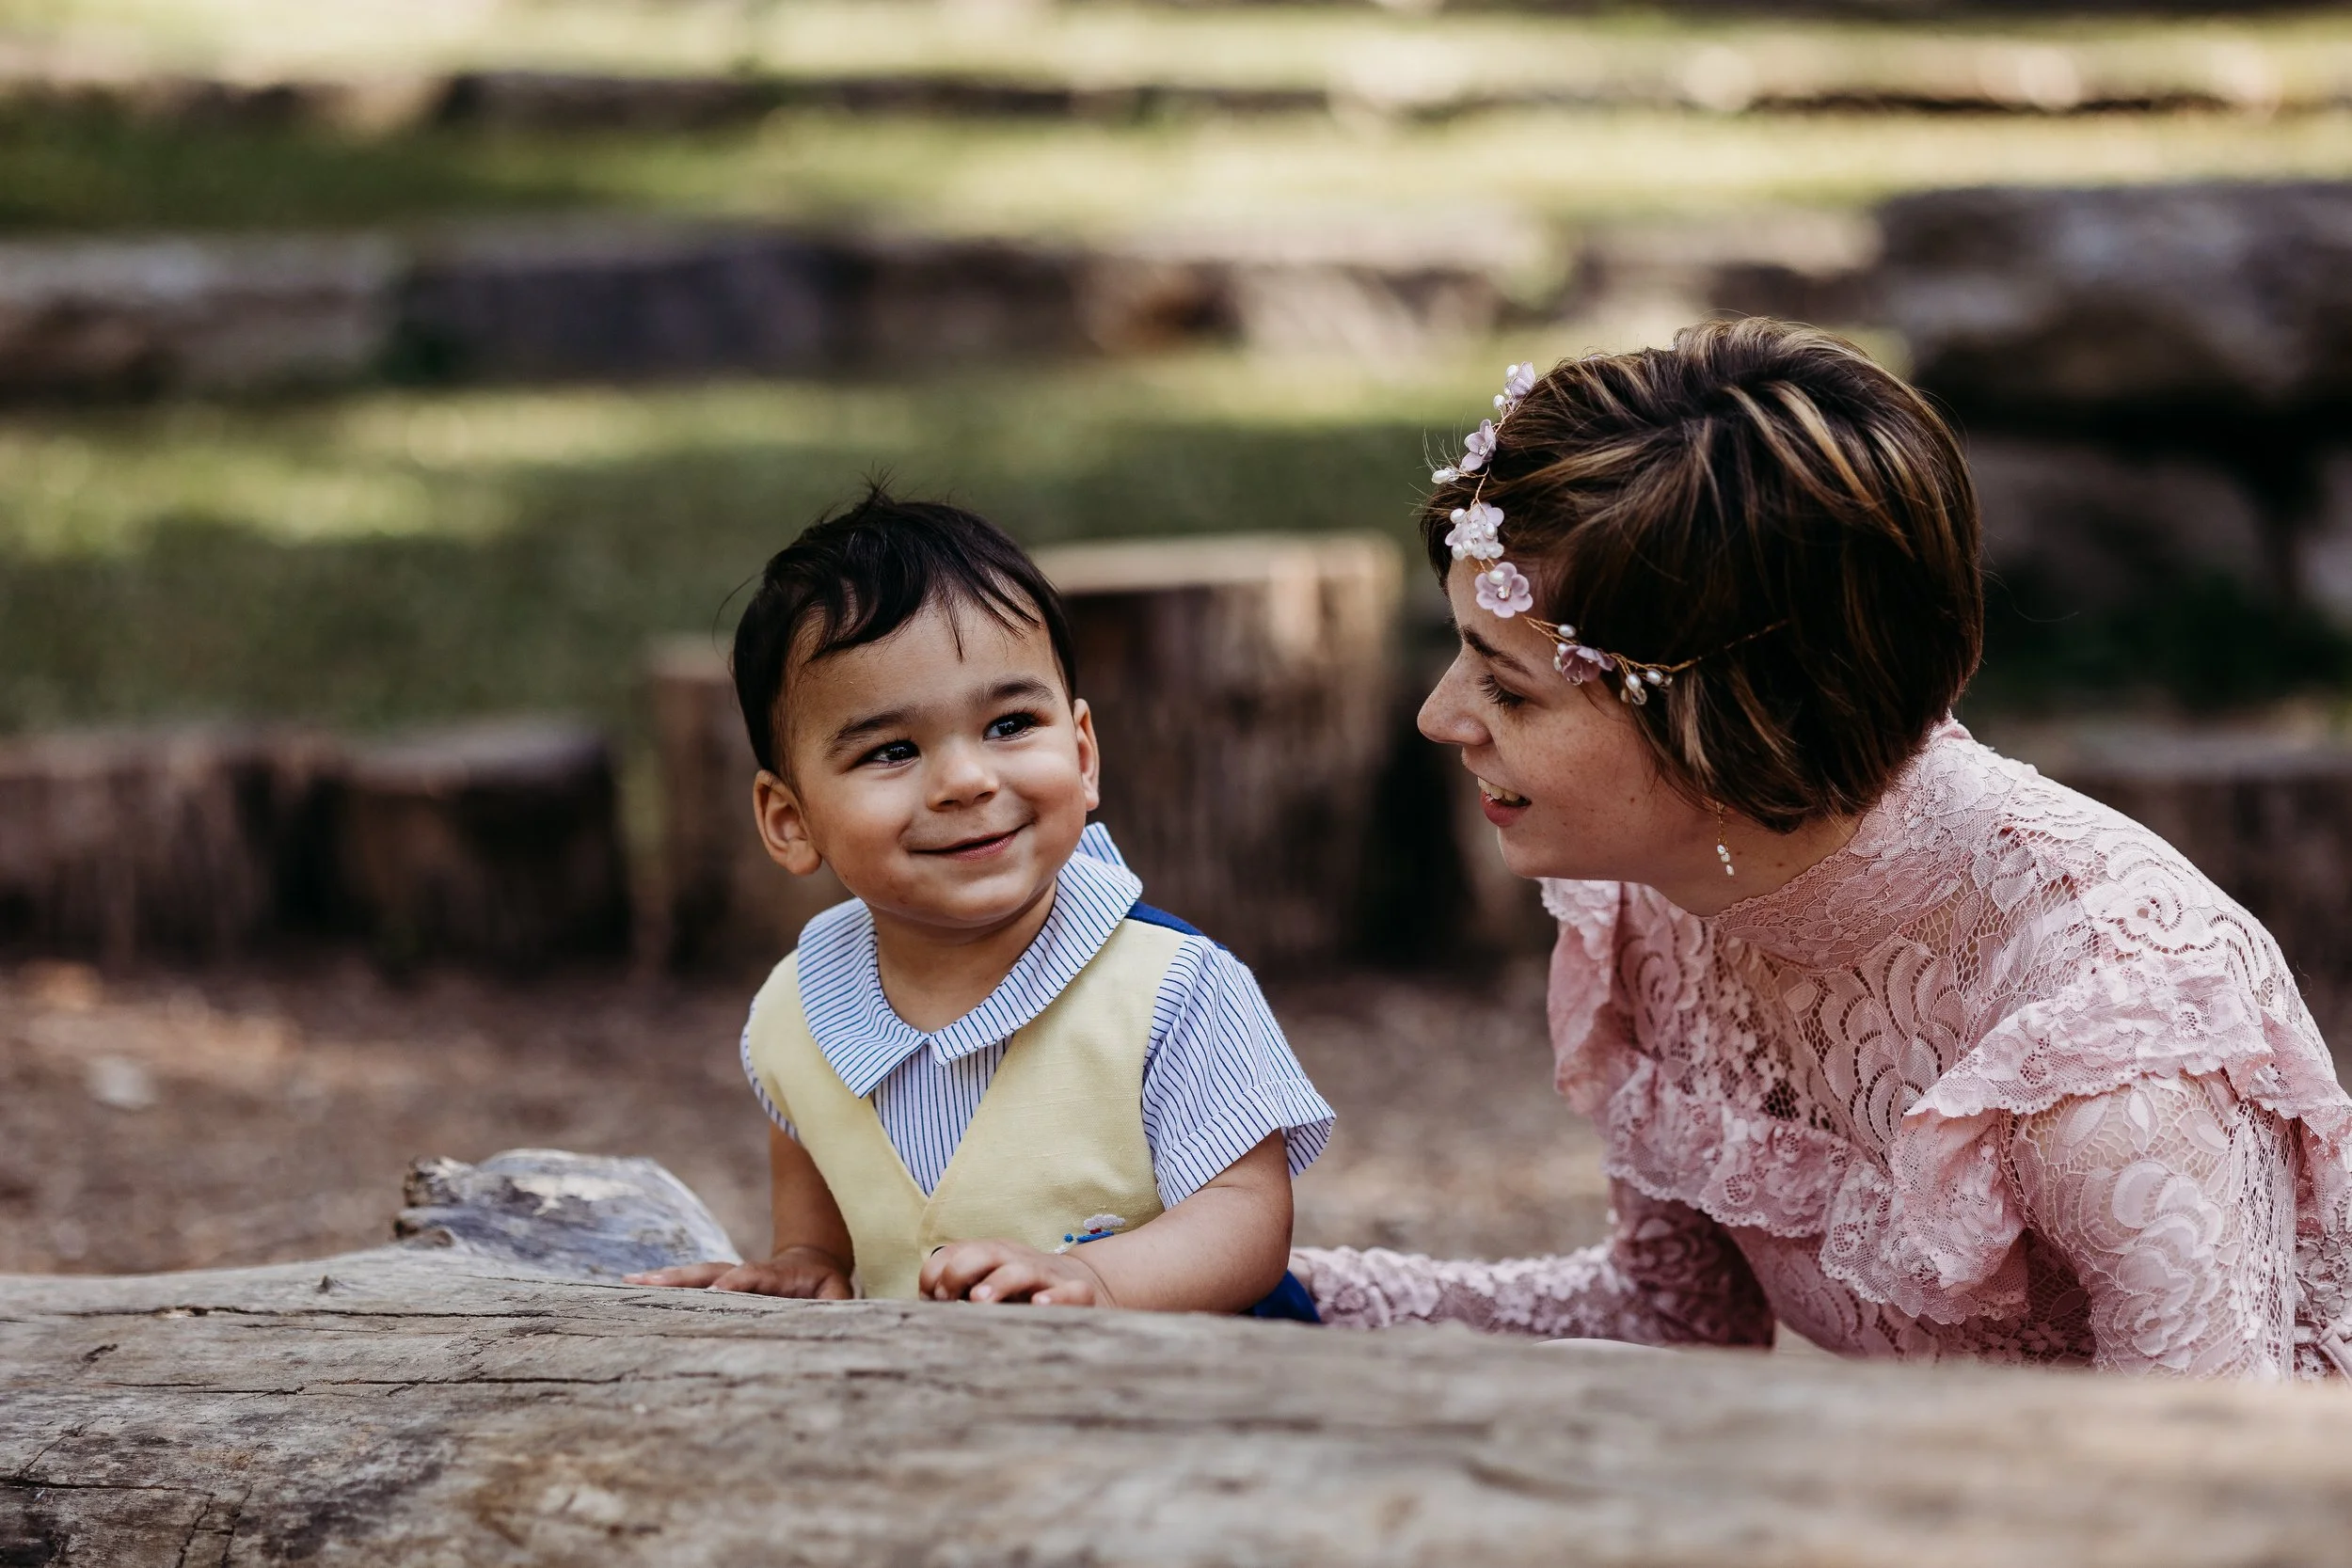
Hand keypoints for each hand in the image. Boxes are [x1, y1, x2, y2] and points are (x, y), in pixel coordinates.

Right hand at [625, 1246, 851, 1298]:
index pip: (753, 1275)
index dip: (737, 1282)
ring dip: (665, 1279)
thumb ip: (838, 1304)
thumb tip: (839, 1318)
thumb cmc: (826, 1287)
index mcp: (777, 1276)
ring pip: (696, 1275)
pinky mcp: (719, 1282)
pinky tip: (633, 1286)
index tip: (718, 1291)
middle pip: (713, 1270)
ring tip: (631, 1281)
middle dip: (684, 1277)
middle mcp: (747, 1272)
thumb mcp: (839, 1294)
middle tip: (651, 1282)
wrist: (811, 1263)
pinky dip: (664, 1285)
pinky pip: (690, 1284)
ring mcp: (730, 1275)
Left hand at [919, 1240, 1112, 1306]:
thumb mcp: (989, 1286)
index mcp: (992, 1256)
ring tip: (978, 1300)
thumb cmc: (1024, 1293)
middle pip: (984, 1253)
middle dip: (959, 1271)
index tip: (929, 1299)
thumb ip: (957, 1292)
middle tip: (947, 1298)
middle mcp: (1017, 1260)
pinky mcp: (1078, 1293)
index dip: (936, 1272)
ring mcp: (1047, 1276)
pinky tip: (1039, 1305)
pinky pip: (1071, 1291)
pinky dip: (1056, 1297)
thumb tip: (921, 1307)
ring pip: (1021, 1270)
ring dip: (998, 1282)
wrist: (1086, 1284)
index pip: (955, 1253)